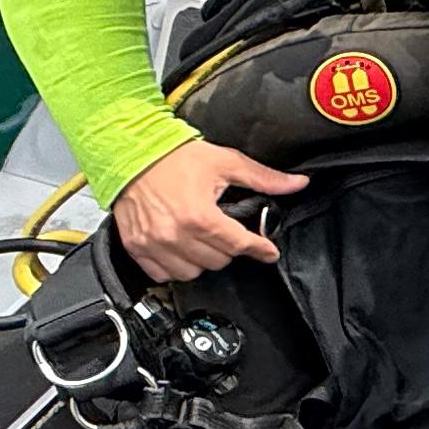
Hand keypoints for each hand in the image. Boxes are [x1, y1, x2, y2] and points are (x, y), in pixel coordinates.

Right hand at [108, 137, 308, 278]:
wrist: (132, 153)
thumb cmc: (175, 157)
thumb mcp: (226, 162)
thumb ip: (264, 178)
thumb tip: (296, 183)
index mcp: (200, 216)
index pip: (239, 245)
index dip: (260, 249)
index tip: (268, 251)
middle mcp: (175, 234)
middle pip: (218, 261)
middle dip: (230, 248)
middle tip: (228, 233)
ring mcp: (153, 244)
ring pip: (192, 273)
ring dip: (203, 260)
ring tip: (204, 240)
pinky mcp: (136, 248)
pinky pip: (163, 274)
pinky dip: (176, 267)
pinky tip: (182, 250)